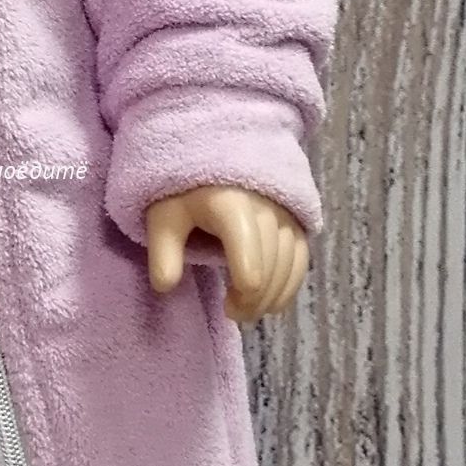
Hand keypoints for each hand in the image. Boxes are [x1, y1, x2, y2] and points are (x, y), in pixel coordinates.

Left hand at [144, 185, 308, 323]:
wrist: (215, 152)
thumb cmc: (185, 190)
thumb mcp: (164, 216)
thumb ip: (163, 253)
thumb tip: (165, 287)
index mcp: (230, 206)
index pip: (250, 261)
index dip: (245, 294)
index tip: (226, 308)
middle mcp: (266, 207)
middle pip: (271, 268)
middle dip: (255, 300)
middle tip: (234, 313)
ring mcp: (285, 212)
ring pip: (289, 265)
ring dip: (273, 296)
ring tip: (249, 310)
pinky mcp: (295, 219)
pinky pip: (301, 258)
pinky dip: (290, 285)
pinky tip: (272, 301)